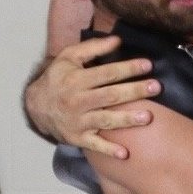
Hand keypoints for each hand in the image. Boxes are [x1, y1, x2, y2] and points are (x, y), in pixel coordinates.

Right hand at [23, 35, 160, 158]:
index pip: (107, 73)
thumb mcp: (69, 58)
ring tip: (148, 117)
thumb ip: (93, 48)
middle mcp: (77, 100)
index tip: (148, 65)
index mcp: (77, 79)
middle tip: (156, 87)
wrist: (36, 106)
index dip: (128, 68)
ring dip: (126, 119)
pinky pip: (95, 145)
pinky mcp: (78, 138)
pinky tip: (125, 154)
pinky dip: (109, 150)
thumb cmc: (58, 78)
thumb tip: (118, 40)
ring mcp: (78, 121)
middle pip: (110, 95)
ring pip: (105, 120)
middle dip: (134, 91)